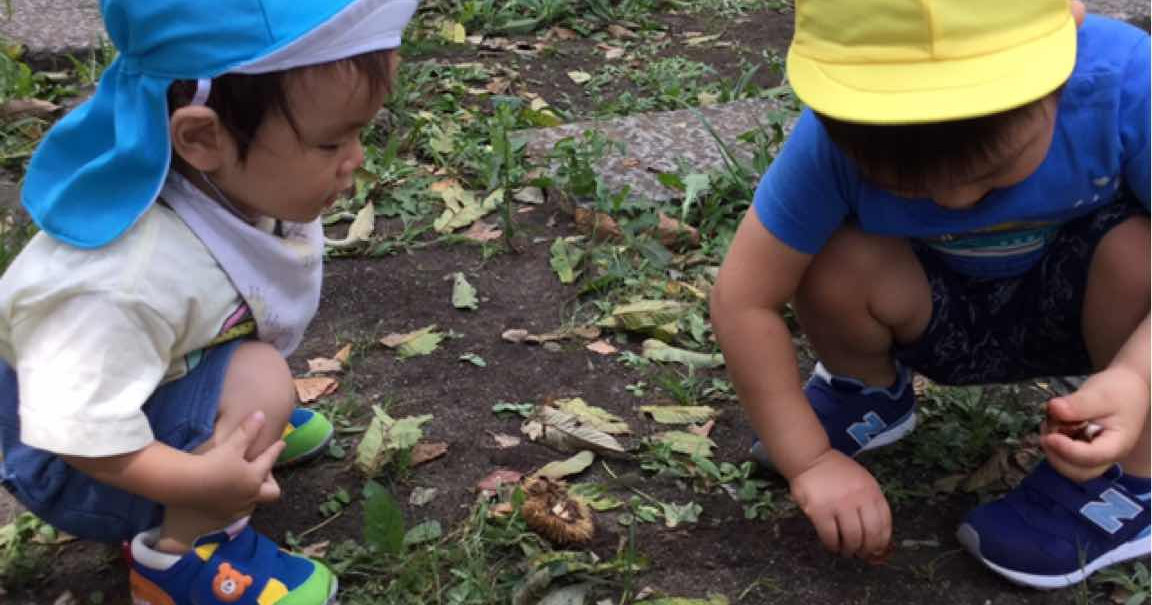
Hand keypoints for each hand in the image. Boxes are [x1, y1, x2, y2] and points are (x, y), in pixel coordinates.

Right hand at [193, 411, 285, 518]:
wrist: (186, 485)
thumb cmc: (213, 463)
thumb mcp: (232, 445)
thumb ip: (248, 431)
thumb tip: (261, 414)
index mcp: (255, 478)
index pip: (270, 462)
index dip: (275, 450)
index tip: (281, 444)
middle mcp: (249, 496)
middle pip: (272, 493)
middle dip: (270, 482)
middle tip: (262, 471)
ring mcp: (235, 509)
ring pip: (253, 504)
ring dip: (253, 494)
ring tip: (245, 484)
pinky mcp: (220, 516)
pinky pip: (235, 513)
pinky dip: (236, 504)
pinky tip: (227, 497)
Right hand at [789, 449, 891, 559]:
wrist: (811, 458)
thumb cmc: (837, 472)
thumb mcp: (862, 481)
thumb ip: (870, 502)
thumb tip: (875, 533)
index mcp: (872, 491)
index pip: (884, 523)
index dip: (883, 541)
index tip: (878, 549)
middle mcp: (859, 498)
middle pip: (870, 534)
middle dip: (867, 549)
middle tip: (861, 553)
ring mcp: (839, 504)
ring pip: (852, 538)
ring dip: (850, 549)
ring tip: (846, 551)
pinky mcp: (820, 510)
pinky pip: (830, 536)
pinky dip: (833, 545)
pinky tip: (832, 545)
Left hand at [1043, 367, 1149, 481]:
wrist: (1128, 388)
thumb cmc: (1120, 391)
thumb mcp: (1102, 394)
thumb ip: (1080, 403)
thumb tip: (1054, 408)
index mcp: (1116, 445)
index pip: (1090, 458)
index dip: (1066, 450)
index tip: (1050, 436)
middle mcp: (1105, 456)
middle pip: (1078, 472)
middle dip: (1057, 455)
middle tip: (1047, 431)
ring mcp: (1094, 455)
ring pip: (1070, 467)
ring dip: (1053, 452)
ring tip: (1049, 426)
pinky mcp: (1083, 449)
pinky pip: (1066, 457)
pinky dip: (1054, 446)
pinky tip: (1052, 426)